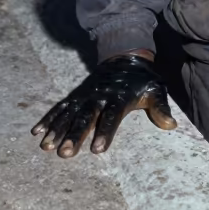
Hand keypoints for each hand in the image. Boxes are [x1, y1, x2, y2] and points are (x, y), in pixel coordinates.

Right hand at [31, 52, 176, 157]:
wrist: (124, 56)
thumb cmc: (142, 80)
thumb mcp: (156, 89)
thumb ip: (161, 107)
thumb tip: (171, 124)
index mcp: (119, 98)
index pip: (112, 117)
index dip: (105, 133)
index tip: (98, 150)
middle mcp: (99, 96)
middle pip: (86, 117)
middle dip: (75, 135)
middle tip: (65, 153)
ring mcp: (85, 95)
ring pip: (69, 113)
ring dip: (57, 129)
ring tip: (46, 146)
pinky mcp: (76, 95)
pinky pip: (60, 107)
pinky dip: (49, 118)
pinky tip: (37, 131)